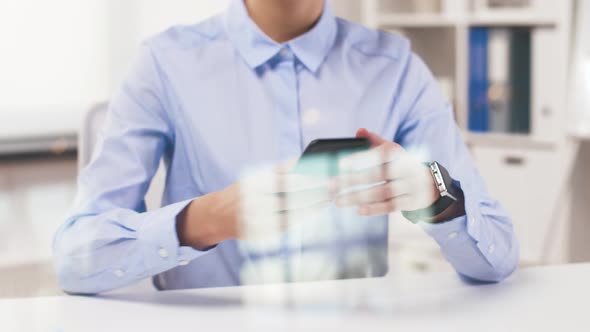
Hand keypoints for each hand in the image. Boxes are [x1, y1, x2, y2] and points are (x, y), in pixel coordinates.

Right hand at [177, 161, 331, 248]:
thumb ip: (279, 171)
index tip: (325, 176)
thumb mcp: (256, 176)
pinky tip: (313, 211)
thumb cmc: (244, 191)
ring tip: (327, 200)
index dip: (309, 179)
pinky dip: (302, 217)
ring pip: (292, 214)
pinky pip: (286, 225)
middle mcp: (255, 203)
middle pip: (292, 198)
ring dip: (312, 207)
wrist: (218, 215)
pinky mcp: (261, 234)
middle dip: (315, 194)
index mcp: (254, 185)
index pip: (287, 181)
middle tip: (332, 188)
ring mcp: (257, 221)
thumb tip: (305, 162)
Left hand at [331, 128, 439, 216]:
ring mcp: (410, 186)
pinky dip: (375, 209)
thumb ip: (375, 141)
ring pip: (382, 192)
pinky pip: (391, 206)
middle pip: (377, 175)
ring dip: (359, 197)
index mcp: (399, 153)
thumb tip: (360, 130)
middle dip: (353, 180)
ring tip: (339, 201)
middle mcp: (406, 168)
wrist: (431, 183)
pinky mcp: (411, 202)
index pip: (379, 155)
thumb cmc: (402, 164)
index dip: (361, 158)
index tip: (341, 164)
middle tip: (332, 185)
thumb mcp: (393, 151)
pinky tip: (359, 210)